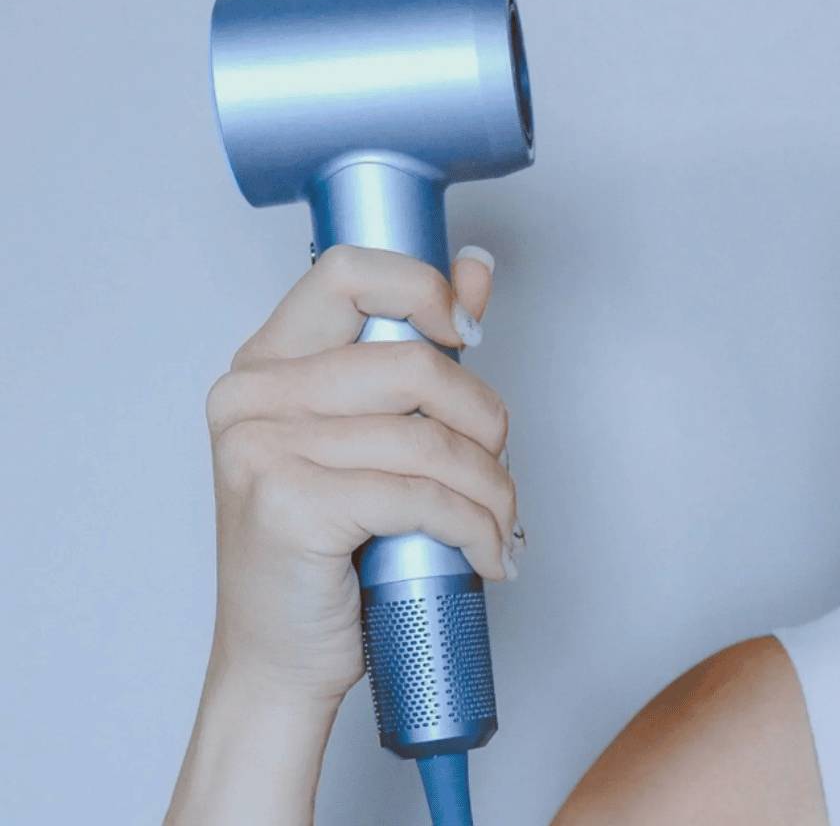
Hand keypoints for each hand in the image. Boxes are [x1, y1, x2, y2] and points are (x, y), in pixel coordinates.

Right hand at [200, 243, 514, 706]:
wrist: (278, 660)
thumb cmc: (328, 550)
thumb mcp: (374, 437)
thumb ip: (420, 346)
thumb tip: (475, 266)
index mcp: (265, 362)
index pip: (348, 270)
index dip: (424, 291)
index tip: (468, 336)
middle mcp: (251, 397)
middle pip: (414, 365)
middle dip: (484, 422)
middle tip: (498, 466)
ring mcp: (262, 450)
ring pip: (430, 441)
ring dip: (492, 490)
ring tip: (500, 524)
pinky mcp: (289, 507)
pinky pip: (423, 496)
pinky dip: (475, 529)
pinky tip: (488, 554)